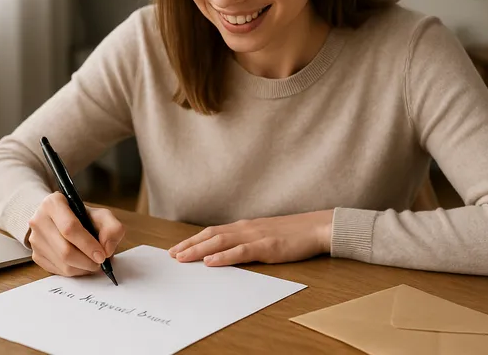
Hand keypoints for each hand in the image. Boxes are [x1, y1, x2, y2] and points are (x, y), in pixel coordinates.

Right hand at [27, 192, 125, 276]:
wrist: (62, 219)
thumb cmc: (82, 217)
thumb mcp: (101, 215)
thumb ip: (112, 228)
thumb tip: (107, 249)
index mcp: (53, 203)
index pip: (69, 228)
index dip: (88, 244)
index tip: (102, 255)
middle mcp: (39, 220)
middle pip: (65, 250)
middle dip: (87, 261)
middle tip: (100, 263)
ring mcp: (35, 239)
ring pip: (62, 263)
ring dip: (82, 268)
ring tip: (93, 263)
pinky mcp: (35, 254)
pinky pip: (57, 270)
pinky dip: (74, 271)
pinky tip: (82, 264)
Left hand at [168, 210, 333, 266]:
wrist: (316, 227)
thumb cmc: (294, 233)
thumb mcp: (267, 235)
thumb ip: (249, 240)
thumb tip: (232, 249)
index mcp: (246, 226)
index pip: (213, 231)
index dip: (194, 240)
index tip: (178, 248)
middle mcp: (246, 228)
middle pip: (211, 235)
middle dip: (189, 245)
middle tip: (172, 255)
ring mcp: (255, 236)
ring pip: (220, 242)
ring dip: (199, 250)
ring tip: (183, 258)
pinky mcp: (266, 246)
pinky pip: (240, 251)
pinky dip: (223, 256)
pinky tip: (211, 261)